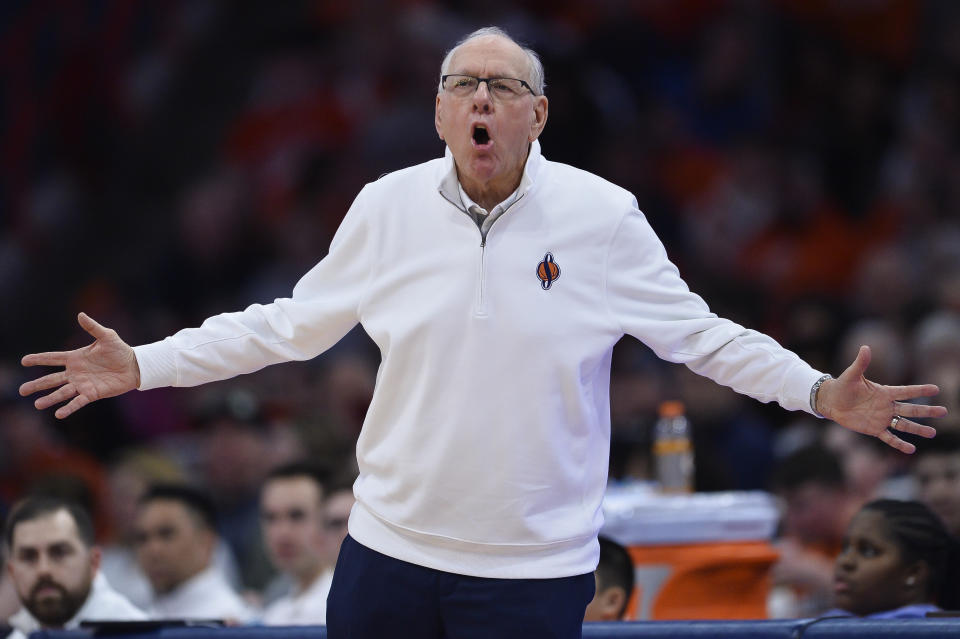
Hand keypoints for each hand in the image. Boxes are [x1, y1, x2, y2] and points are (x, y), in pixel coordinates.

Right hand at [19, 312, 139, 418]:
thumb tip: (80, 314)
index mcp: (75, 358)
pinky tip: (58, 414)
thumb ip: (92, 327)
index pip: (52, 358)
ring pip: (62, 392)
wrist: (134, 366)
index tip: (24, 361)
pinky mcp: (92, 394)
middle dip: (37, 384)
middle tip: (21, 390)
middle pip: (51, 379)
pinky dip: (69, 408)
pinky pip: (78, 401)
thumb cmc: (120, 350)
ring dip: (49, 398)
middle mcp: (75, 372)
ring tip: (37, 404)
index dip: (38, 359)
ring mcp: (82, 384)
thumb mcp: (106, 336)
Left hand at [816, 345, 946, 453]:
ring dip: (917, 429)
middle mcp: (887, 406)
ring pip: (904, 425)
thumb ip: (861, 363)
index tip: (936, 389)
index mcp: (884, 392)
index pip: (906, 391)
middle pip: (910, 409)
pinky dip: (899, 444)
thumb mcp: (852, 374)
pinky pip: (889, 438)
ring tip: (932, 433)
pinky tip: (911, 449)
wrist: (832, 401)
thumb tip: (865, 347)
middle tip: (944, 411)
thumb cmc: (843, 386)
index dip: (920, 390)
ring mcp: (882, 418)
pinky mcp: (874, 429)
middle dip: (927, 411)